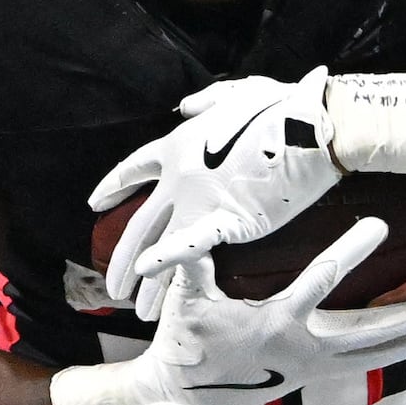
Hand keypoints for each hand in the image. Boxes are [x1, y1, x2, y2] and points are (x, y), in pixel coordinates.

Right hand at [48, 219, 405, 404]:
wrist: (187, 395)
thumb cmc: (187, 339)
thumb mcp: (188, 298)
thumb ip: (193, 261)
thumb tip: (195, 223)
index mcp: (279, 324)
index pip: (321, 282)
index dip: (349, 252)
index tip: (378, 224)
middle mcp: (309, 349)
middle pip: (376, 331)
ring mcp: (319, 366)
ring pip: (381, 352)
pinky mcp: (323, 372)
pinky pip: (372, 360)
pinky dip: (404, 349)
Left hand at [91, 71, 344, 305]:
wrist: (310, 128)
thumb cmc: (282, 108)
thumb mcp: (238, 93)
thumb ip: (207, 102)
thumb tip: (184, 108)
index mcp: (178, 144)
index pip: (134, 169)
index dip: (114, 186)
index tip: (96, 204)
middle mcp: (179, 176)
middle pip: (141, 224)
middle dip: (124, 260)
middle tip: (112, 288)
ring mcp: (198, 200)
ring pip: (161, 246)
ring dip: (148, 282)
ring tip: (138, 311)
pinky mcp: (225, 220)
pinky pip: (189, 248)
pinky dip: (166, 264)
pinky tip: (148, 280)